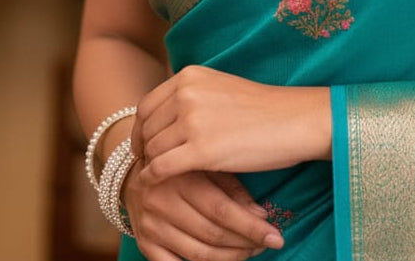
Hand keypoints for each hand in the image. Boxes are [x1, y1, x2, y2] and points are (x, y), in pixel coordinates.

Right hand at [122, 163, 284, 260]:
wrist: (139, 172)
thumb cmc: (185, 164)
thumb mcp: (207, 163)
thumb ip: (232, 187)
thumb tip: (261, 215)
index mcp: (179, 175)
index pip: (220, 210)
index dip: (250, 226)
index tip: (276, 236)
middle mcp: (161, 201)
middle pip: (211, 233)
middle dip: (244, 243)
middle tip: (268, 243)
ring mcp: (150, 225)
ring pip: (197, 254)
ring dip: (229, 258)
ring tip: (250, 251)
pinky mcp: (144, 243)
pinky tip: (223, 260)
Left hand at [132, 65, 330, 183]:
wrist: (293, 120)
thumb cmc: (261, 109)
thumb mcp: (219, 87)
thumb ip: (190, 96)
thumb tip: (163, 117)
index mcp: (190, 76)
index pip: (147, 105)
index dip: (141, 129)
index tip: (144, 144)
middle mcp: (186, 93)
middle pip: (147, 128)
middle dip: (146, 148)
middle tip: (150, 164)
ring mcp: (193, 121)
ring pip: (153, 149)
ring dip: (153, 164)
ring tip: (161, 175)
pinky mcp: (201, 150)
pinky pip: (161, 168)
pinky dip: (154, 177)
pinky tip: (159, 184)